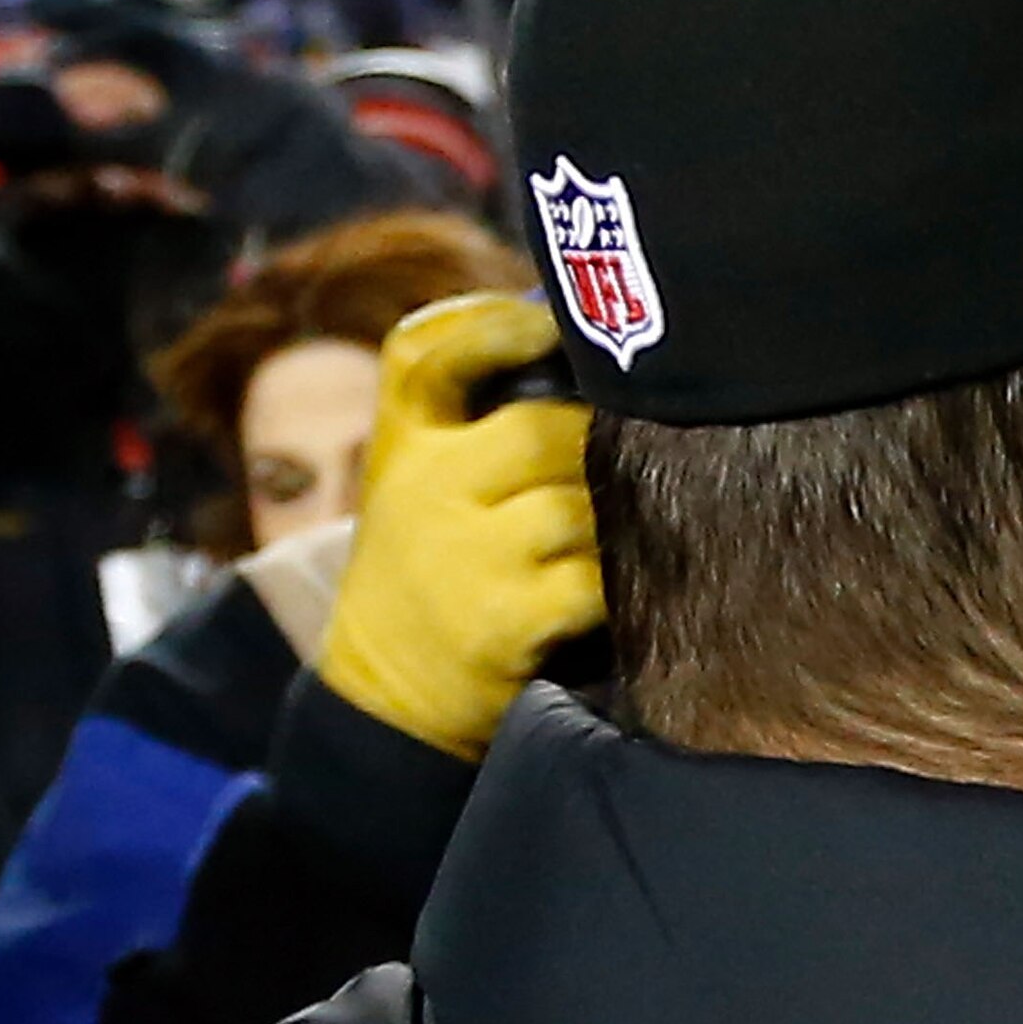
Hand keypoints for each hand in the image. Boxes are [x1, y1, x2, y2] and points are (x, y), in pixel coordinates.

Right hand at [310, 292, 597, 762]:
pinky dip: (618, 584)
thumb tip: (590, 363)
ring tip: (635, 530)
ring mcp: (463, 558)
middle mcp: (423, 493)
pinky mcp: (503, 622)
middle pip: (538, 431)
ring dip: (616, 519)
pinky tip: (625, 591)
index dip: (489, 324)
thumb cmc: (429, 577)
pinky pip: (593, 580)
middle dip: (598, 444)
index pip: (421, 355)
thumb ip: (475, 428)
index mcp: (401, 449)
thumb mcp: (413, 490)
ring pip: (577, 506)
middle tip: (633, 460)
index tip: (548, 323)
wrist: (388, 700)